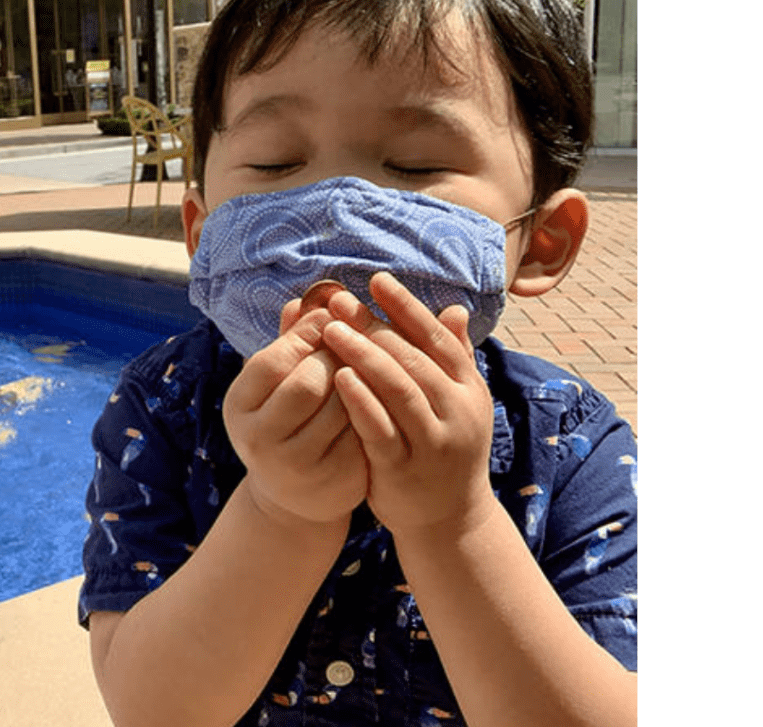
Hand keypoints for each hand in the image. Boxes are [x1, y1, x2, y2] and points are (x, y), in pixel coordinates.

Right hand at [222, 298, 367, 526]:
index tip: (331, 320)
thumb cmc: (286, 421)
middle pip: (308, 383)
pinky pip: (365, 430)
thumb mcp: (275, 385)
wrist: (294, 495)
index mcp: (240, 406)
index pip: (274, 360)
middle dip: (337, 356)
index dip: (306, 335)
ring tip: (370, 363)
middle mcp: (261, 438)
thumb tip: (305, 300)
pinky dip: (377, 407)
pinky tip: (383, 395)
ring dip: (363, 379)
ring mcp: (298, 464)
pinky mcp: (336, 479)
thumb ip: (288, 343)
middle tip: (355, 343)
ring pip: (343, 406)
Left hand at [320, 273, 495, 537]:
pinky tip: (338, 377)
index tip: (375, 279)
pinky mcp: (405, 469)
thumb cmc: (444, 448)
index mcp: (468, 388)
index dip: (406, 306)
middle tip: (339, 302)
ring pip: (398, 389)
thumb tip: (452, 307)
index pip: (437, 337)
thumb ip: (449, 357)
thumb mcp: (456, 402)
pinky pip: (381, 429)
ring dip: (363, 356)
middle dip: (374, 326)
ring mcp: (434, 441)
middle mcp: (457, 411)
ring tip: (330, 331)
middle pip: (413, 358)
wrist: (449, 519)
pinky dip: (360, 401)